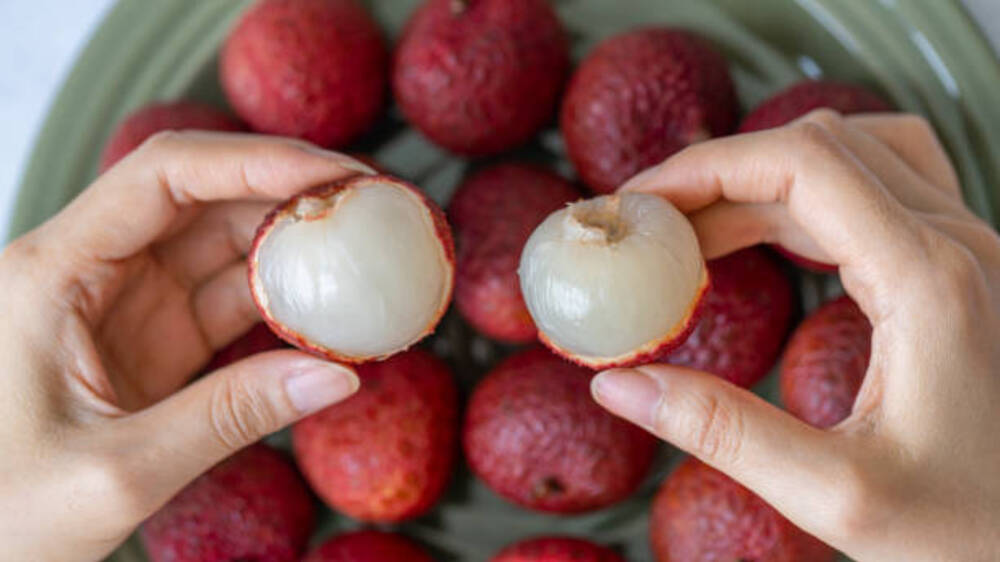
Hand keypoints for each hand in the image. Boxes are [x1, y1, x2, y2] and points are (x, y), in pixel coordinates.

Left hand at [0, 132, 373, 560]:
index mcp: (51, 273)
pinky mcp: (151, 340)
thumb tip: (336, 376)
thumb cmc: (2, 515)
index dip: (254, 160)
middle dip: (288, 192)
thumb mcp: (117, 472)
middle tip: (368, 203)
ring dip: (293, 245)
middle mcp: (87, 271)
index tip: (332, 175)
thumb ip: (229, 416)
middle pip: (201, 197)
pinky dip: (283, 301)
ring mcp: (123, 304)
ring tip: (363, 248)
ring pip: (221, 246)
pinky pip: (228, 301)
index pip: (162, 175)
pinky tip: (329, 307)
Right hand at [591, 110, 999, 559]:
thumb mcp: (838, 495)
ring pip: (856, 156)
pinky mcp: (964, 269)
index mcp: (929, 281)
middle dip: (721, 174)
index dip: (704, 168)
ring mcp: (970, 250)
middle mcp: (958, 244)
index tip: (637, 204)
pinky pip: (885, 186)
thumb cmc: (972, 529)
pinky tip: (775, 235)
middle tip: (652, 228)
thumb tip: (618, 384)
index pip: (803, 163)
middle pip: (821, 148)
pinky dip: (811, 194)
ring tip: (701, 232)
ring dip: (766, 178)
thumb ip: (722, 432)